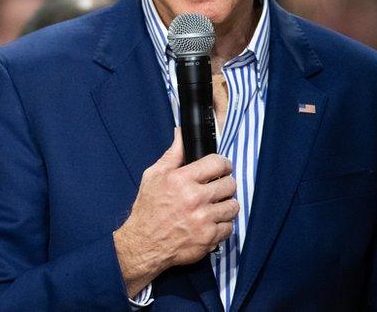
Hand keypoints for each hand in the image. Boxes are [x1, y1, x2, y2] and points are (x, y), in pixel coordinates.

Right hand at [113, 127, 237, 295]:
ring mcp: (203, 219)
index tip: (222, 167)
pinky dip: (222, 225)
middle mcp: (194, 198)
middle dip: (225, 184)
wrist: (144, 244)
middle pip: (229, 184)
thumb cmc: (148, 208)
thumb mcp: (153, 176)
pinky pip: (229, 227)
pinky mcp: (208, 238)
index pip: (217, 163)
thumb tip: (181, 133)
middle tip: (217, 188)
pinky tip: (210, 223)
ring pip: (233, 206)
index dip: (223, 163)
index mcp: (181, 179)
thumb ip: (173, 154)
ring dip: (226, 205)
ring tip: (215, 206)